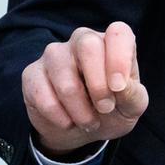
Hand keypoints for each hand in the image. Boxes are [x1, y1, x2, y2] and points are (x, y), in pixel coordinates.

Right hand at [22, 22, 148, 156]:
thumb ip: (132, 94)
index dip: (119, 58)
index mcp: (111, 43)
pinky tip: (67, 122)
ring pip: (64, 76)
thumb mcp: (131, 107)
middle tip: (105, 108)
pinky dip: (59, 116)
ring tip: (89, 122)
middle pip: (88, 45)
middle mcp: (82, 40)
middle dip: (98, 85)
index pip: (118, 32)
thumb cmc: (112, 110)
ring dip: (80, 109)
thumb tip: (120, 86)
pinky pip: (42, 94)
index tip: (119, 88)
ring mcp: (54, 55)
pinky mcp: (32, 74)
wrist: (81, 131)